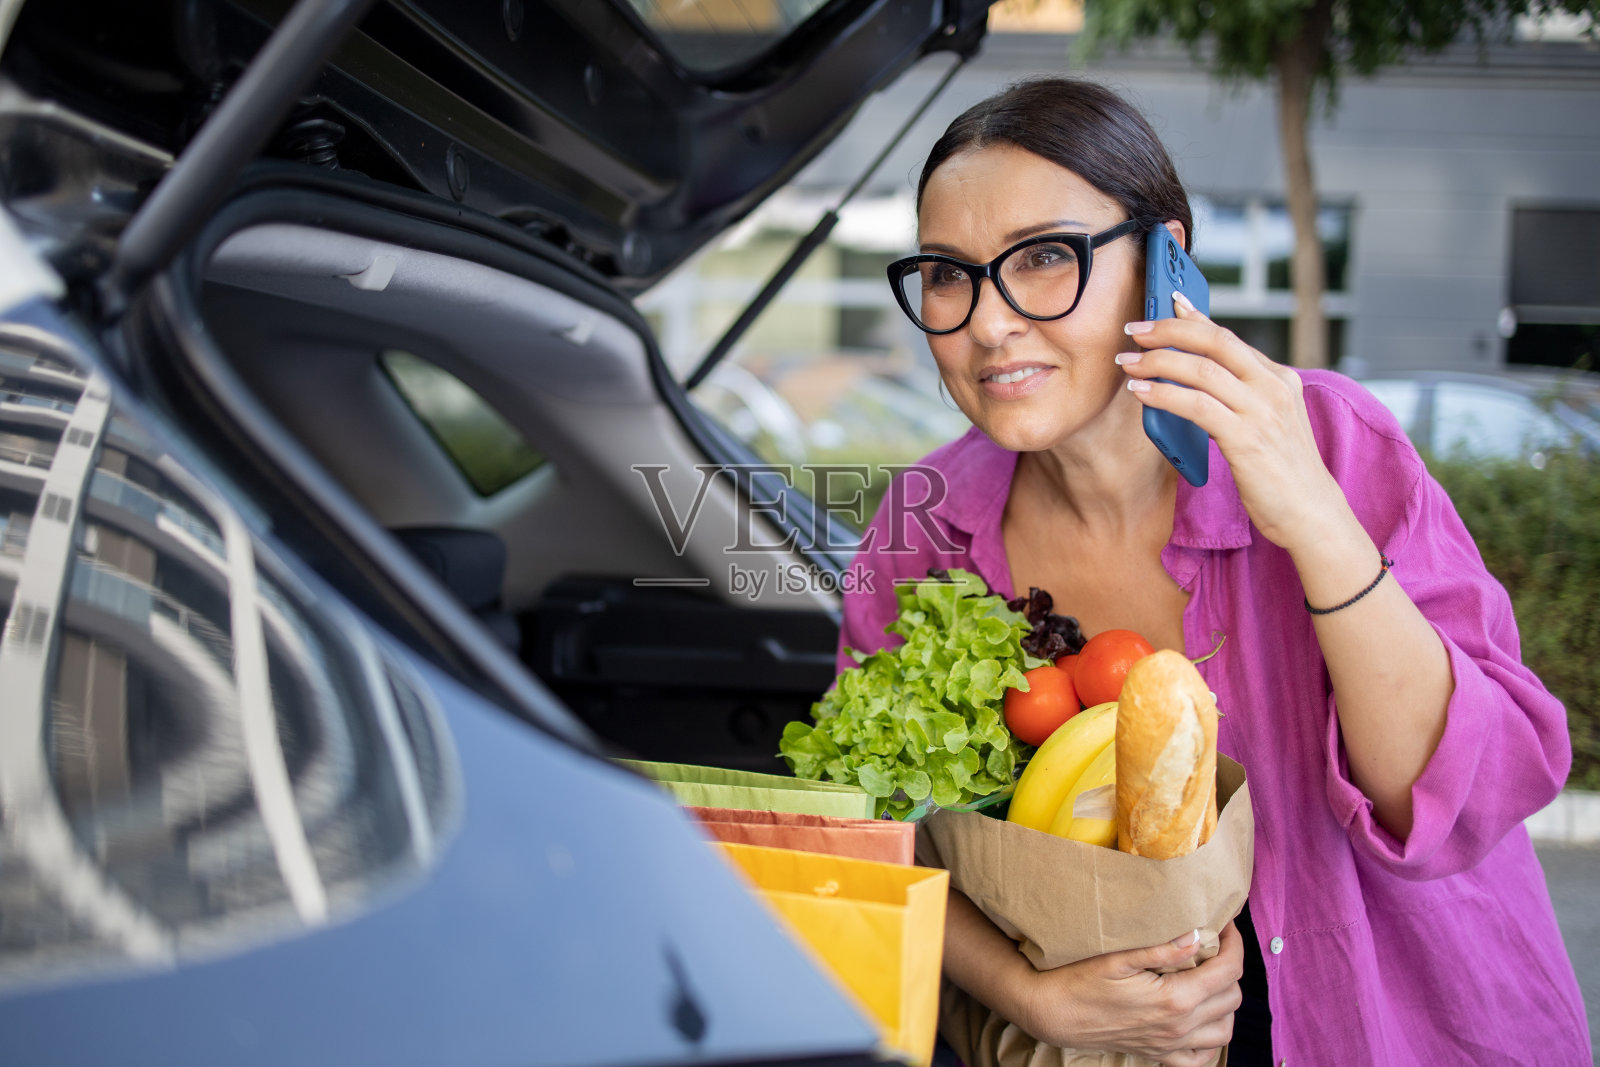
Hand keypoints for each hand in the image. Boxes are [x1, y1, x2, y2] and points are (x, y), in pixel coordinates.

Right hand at [1019, 922, 1243, 1065]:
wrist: (1054, 1013)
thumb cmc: (1081, 979)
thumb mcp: (1119, 957)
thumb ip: (1162, 949)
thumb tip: (1197, 936)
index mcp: (1175, 999)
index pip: (1228, 971)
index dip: (1234, 944)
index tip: (1226, 926)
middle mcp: (1180, 1027)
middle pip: (1232, 997)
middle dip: (1230, 967)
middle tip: (1214, 946)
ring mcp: (1171, 1045)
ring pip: (1226, 1029)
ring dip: (1226, 1002)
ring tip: (1209, 978)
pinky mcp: (1159, 1056)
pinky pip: (1203, 1057)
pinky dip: (1212, 1038)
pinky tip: (1200, 1017)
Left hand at [1117, 292, 1352, 554]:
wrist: (1312, 513)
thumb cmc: (1283, 473)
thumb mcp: (1268, 423)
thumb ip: (1241, 396)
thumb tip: (1197, 377)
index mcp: (1279, 379)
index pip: (1229, 337)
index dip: (1195, 317)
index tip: (1168, 301)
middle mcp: (1273, 387)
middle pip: (1214, 341)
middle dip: (1169, 330)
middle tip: (1135, 329)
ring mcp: (1262, 411)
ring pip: (1201, 370)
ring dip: (1157, 361)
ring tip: (1128, 362)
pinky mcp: (1247, 438)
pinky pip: (1197, 405)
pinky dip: (1164, 394)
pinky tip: (1141, 391)